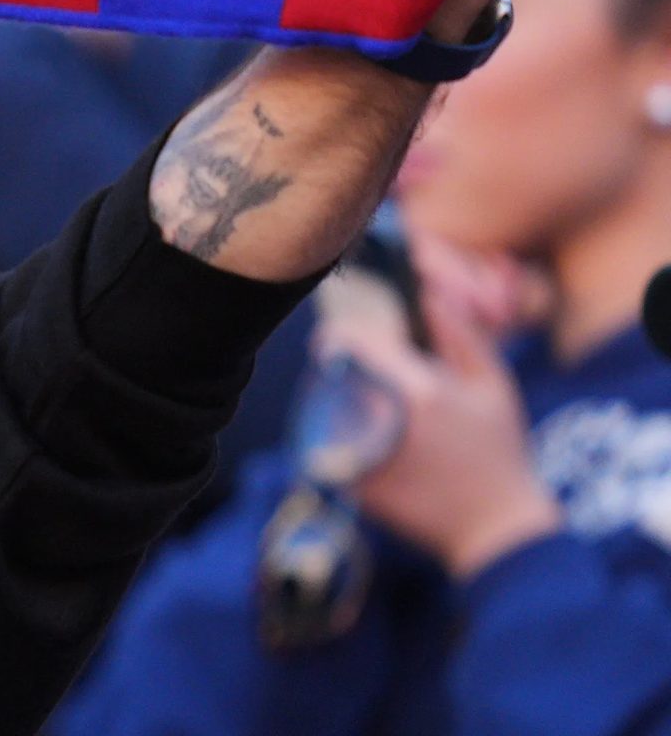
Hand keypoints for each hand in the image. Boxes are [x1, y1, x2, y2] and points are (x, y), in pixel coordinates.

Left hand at [322, 280, 560, 578]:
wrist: (495, 529)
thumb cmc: (500, 454)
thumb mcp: (493, 387)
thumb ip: (460, 335)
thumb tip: (427, 293)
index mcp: (420, 390)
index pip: (350, 342)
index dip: (339, 334)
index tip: (340, 337)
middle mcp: (385, 420)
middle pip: (329, 374)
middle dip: (335, 368)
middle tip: (346, 372)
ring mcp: (363, 455)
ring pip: (321, 407)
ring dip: (331, 400)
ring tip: (358, 409)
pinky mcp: (349, 484)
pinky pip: (323, 444)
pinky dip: (332, 434)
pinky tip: (361, 442)